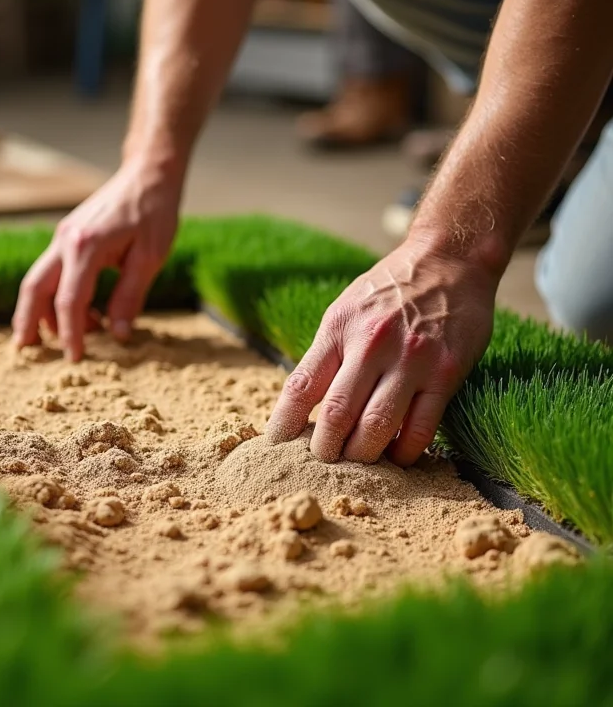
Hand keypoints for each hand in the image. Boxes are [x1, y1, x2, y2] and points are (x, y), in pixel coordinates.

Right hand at [12, 161, 180, 360]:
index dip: (71, 334)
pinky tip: (82, 312)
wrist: (148, 175)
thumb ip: (130, 297)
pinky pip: (53, 270)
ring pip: (39, 279)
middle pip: (34, 288)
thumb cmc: (153, 214)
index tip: (75, 359)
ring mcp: (63, 236)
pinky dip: (57, 294)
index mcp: (86, 247)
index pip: (69, 301)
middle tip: (26, 351)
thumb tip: (117, 335)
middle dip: (27, 322)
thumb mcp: (150, 258)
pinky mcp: (69, 235)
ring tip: (63, 337)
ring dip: (43, 310)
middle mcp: (66, 240)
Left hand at [265, 239, 497, 466]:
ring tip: (354, 463)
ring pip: (377, 427)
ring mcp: (411, 360)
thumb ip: (327, 353)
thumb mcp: (345, 310)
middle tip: (321, 463)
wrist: (448, 261)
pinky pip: (421, 428)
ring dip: (361, 455)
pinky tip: (396, 456)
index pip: (301, 386)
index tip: (275, 446)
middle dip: (324, 449)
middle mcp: (371, 344)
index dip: (283, 423)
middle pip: (336, 414)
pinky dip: (404, 451)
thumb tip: (304, 404)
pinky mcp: (445, 373)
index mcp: (339, 328)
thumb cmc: (389, 290)